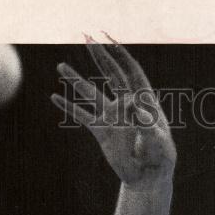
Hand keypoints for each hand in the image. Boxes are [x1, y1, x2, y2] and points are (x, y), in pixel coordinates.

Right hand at [51, 38, 175, 188]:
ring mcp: (112, 117)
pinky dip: (68, 107)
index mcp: (143, 101)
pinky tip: (54, 97)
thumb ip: (146, 123)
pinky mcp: (101, 131)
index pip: (132, 72)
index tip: (109, 40)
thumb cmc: (160, 157)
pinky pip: (82, 115)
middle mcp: (126, 104)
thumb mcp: (157, 140)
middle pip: (111, 74)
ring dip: (75, 80)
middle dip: (99, 56)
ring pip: (91, 93)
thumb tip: (134, 105)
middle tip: (85, 37)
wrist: (148, 177)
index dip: (122, 55)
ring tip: (60, 66)